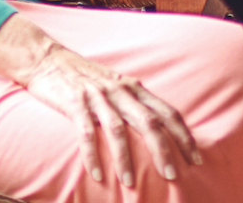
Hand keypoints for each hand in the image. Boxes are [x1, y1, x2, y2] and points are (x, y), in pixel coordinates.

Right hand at [0, 15, 200, 186]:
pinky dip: (92, 155)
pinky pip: (85, 133)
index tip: (195, 158)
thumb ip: (134, 104)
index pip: (168, 113)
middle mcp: (120, 91)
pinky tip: (97, 174)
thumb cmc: (84, 77)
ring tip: (131, 183)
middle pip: (150, 122)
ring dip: (126, 159)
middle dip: (164, 150)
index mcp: (134, 88)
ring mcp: (97, 97)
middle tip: (173, 175)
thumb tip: (157, 130)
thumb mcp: (116, 86)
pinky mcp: (74, 104)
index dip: (183, 135)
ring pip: (118, 130)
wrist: (47, 59)